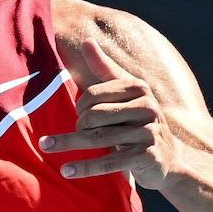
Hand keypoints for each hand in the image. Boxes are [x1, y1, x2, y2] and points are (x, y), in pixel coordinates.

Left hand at [39, 39, 178, 189]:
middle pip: (94, 116)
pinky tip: (66, 171)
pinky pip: (110, 161)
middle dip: (77, 126)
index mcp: (139, 88)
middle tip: (75, 133)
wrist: (166, 161)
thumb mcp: (125, 94)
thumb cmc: (137, 123)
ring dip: (68, 143)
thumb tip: (87, 40)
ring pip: (98, 138)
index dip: (79, 106)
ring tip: (46, 146)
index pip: (93, 93)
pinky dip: (85, 167)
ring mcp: (149, 132)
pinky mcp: (148, 156)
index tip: (77, 115)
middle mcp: (148, 107)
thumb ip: (105, 69)